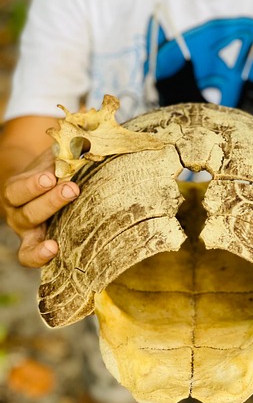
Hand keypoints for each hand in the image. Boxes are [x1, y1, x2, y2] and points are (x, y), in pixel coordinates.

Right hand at [1, 149, 79, 267]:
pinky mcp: (38, 248)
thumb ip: (65, 152)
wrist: (45, 192)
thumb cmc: (52, 173)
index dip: (32, 185)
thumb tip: (85, 144)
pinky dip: (40, 257)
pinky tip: (55, 250)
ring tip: (71, 222)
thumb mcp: (54, 159)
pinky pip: (31, 258)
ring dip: (54, 229)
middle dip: (51, 201)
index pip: (18, 190)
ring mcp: (28, 234)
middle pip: (28, 212)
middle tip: (72, 189)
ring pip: (30, 237)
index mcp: (17, 191)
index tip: (51, 176)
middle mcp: (19, 215)